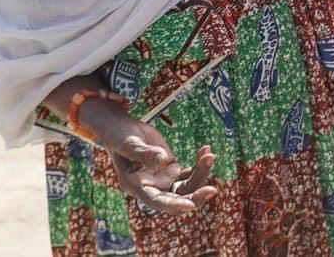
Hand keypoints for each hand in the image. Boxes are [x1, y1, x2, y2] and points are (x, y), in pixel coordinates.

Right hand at [93, 107, 217, 213]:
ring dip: (200, 174)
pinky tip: (206, 150)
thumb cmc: (120, 136)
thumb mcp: (129, 143)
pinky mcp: (171, 170)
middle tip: (213, 189)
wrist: (122, 128)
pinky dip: (199, 164)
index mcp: (136, 186)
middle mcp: (151, 187)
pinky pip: (190, 173)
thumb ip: (144, 153)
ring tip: (209, 155)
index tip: (191, 205)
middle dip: (195, 196)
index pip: (157, 201)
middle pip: (176, 199)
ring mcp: (162, 180)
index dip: (174, 204)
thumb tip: (163, 160)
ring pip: (187, 186)